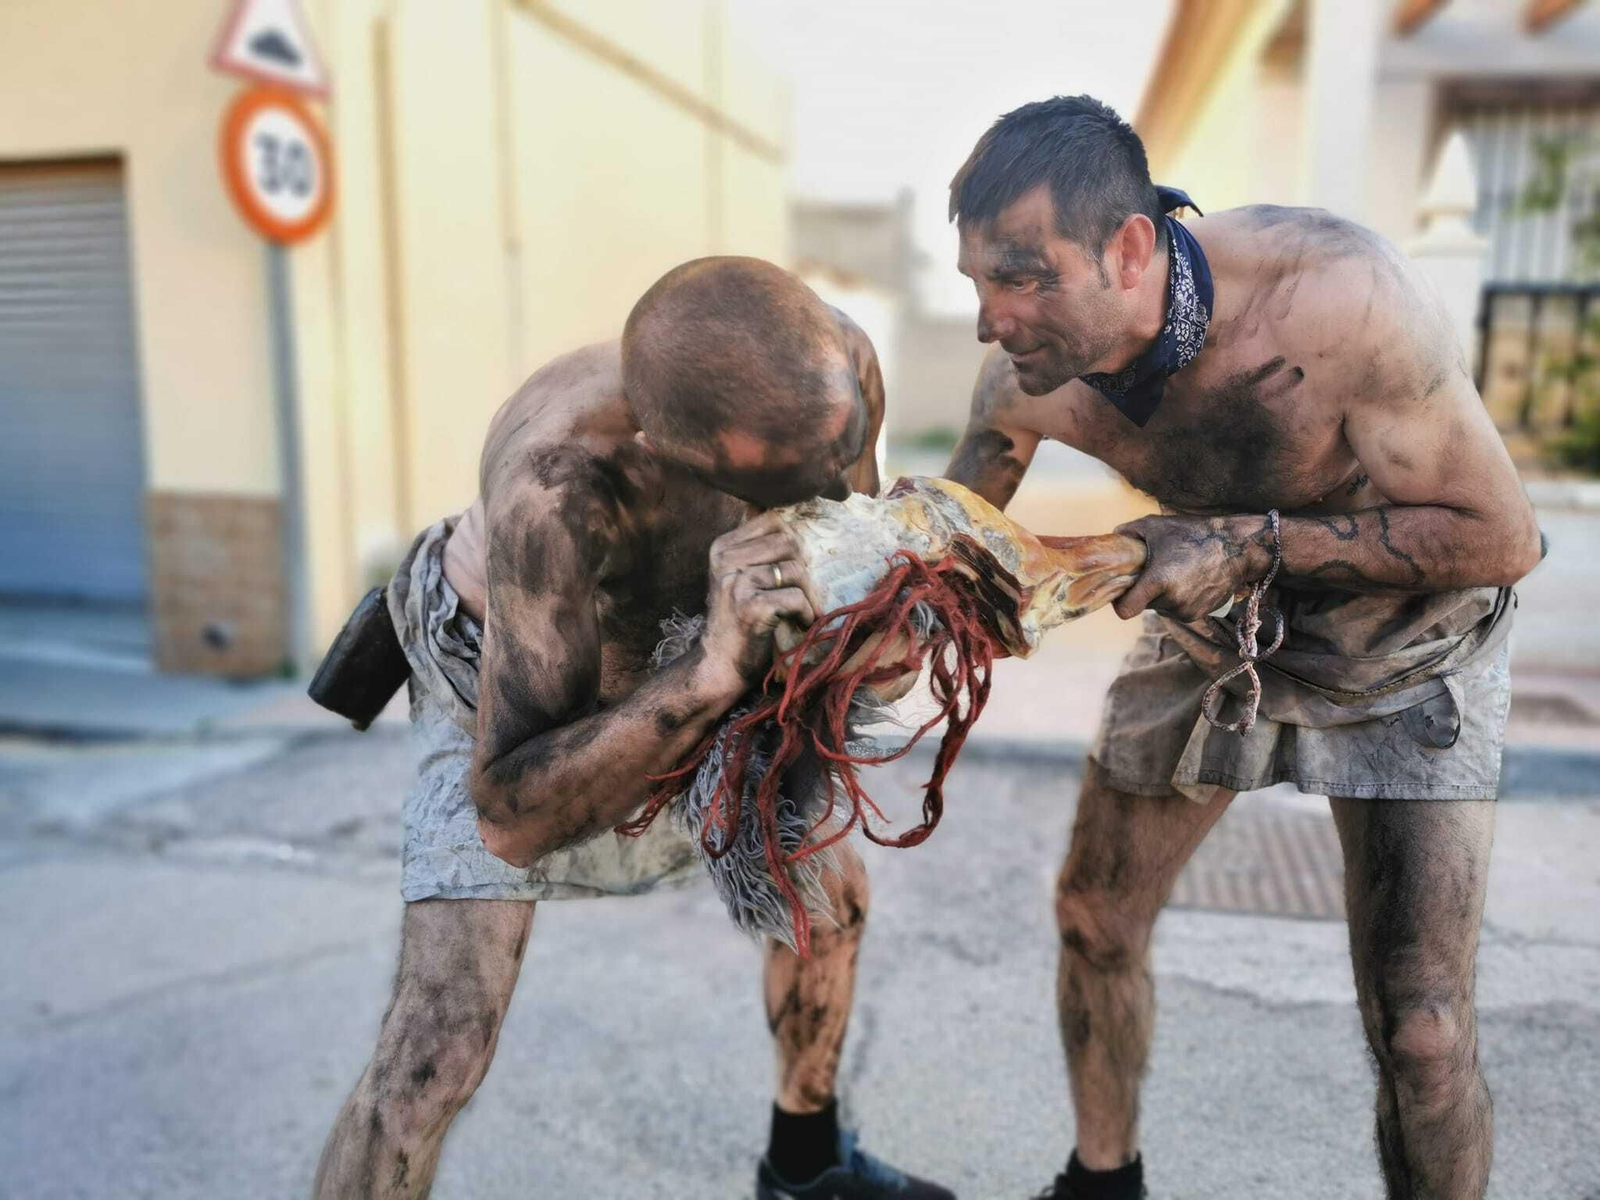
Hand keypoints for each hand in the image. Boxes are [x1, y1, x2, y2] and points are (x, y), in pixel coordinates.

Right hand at [700, 512, 823, 695]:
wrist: (718, 666)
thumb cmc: (736, 620)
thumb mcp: (737, 575)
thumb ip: (752, 544)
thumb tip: (777, 507)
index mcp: (722, 547)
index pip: (772, 518)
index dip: (794, 538)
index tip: (797, 563)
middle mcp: (726, 561)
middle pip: (788, 541)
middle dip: (804, 567)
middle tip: (804, 590)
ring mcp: (737, 584)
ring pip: (795, 569)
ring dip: (808, 594)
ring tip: (803, 610)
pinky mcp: (751, 608)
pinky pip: (795, 598)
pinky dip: (806, 613)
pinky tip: (801, 623)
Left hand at [1111, 514, 1273, 621]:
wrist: (1237, 548)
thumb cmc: (1193, 534)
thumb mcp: (1155, 526)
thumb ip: (1127, 533)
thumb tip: (1110, 541)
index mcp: (1158, 581)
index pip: (1125, 610)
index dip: (1120, 602)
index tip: (1123, 590)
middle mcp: (1172, 601)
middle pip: (1143, 605)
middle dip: (1144, 591)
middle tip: (1154, 571)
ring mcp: (1186, 610)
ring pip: (1160, 608)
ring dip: (1162, 595)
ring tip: (1175, 572)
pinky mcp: (1198, 615)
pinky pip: (1176, 610)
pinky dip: (1177, 599)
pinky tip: (1188, 580)